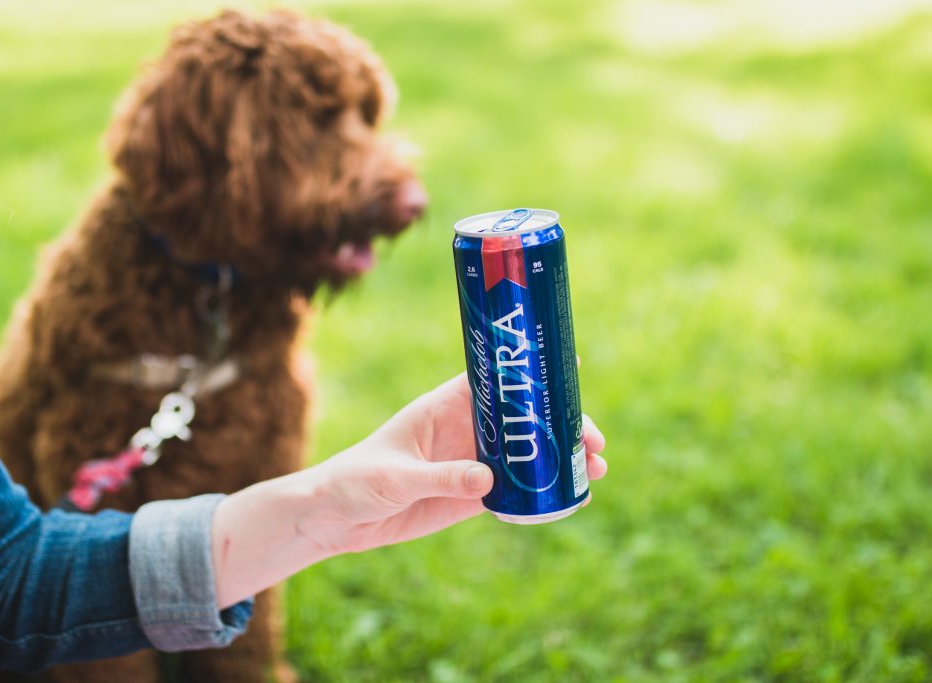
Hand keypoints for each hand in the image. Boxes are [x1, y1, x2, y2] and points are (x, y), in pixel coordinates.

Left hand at [211, 374, 606, 607]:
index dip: (531, 371)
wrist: (336, 519)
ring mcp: (471, 462)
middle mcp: (464, 429)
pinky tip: (573, 496)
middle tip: (594, 439)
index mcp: (444, 406)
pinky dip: (544, 491)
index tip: (569, 366)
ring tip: (596, 469)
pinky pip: (516, 489)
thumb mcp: (396, 476)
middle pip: (524, 417)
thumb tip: (491, 478)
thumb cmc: (355, 481)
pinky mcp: (471, 495)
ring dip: (561, 457)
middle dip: (561, 423)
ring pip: (527, 452)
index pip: (495, 378)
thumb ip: (441, 476)